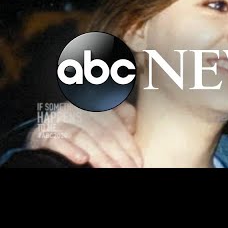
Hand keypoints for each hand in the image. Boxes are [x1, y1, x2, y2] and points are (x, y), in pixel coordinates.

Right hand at [26, 102, 142, 167]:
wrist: (46, 135)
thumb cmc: (80, 130)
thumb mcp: (100, 122)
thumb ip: (120, 120)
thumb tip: (132, 129)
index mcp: (94, 105)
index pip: (116, 125)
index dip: (128, 144)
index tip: (138, 161)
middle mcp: (76, 109)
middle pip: (102, 133)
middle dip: (118, 154)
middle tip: (128, 169)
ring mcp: (58, 120)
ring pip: (83, 137)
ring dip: (100, 156)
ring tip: (112, 169)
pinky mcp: (42, 133)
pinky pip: (57, 141)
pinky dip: (70, 150)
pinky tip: (82, 160)